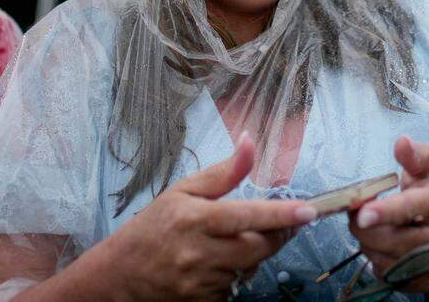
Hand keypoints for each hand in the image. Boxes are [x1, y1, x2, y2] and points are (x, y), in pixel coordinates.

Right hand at [99, 132, 315, 300]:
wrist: (121, 274)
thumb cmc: (154, 226)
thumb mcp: (183, 190)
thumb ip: (223, 172)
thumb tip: (249, 141)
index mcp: (194, 218)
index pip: (246, 216)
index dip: (281, 215)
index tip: (308, 211)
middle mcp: (198, 252)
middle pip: (258, 247)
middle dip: (278, 235)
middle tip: (285, 224)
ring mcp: (201, 282)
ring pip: (248, 268)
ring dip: (253, 254)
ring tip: (232, 242)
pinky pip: (235, 287)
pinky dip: (235, 273)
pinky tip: (218, 263)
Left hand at [350, 137, 428, 292]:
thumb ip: (416, 155)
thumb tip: (401, 142)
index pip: (413, 207)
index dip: (387, 211)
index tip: (363, 213)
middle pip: (390, 238)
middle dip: (363, 225)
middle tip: (359, 210)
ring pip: (382, 257)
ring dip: (367, 240)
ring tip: (373, 225)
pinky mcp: (422, 282)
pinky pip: (384, 272)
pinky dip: (375, 256)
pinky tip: (383, 243)